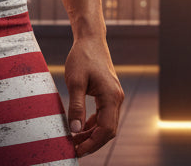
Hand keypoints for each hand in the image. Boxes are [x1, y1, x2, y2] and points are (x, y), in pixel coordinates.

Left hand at [64, 36, 122, 156]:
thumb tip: (75, 130)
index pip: (106, 130)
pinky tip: (80, 128)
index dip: (92, 144)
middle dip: (92, 143)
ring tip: (74, 141)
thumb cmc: (82, 57)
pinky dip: (93, 125)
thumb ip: (76, 107)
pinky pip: (104, 116)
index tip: (76, 151)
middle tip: (73, 149)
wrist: (90, 40)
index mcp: (111, 96)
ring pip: (107, 125)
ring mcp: (114, 96)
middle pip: (108, 131)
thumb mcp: (75, 82)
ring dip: (92, 135)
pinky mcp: (109, 94)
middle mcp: (116, 98)